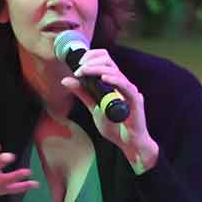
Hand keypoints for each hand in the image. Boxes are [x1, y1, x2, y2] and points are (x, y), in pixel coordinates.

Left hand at [60, 49, 157, 168]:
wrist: (128, 144)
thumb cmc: (115, 127)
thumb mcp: (93, 107)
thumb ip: (82, 93)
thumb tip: (66, 80)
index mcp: (115, 83)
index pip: (105, 60)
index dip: (91, 57)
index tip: (78, 65)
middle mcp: (123, 84)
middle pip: (109, 61)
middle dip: (92, 61)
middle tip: (79, 70)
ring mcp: (130, 91)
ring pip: (115, 71)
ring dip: (97, 69)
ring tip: (84, 72)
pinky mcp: (135, 101)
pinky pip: (125, 86)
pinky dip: (114, 80)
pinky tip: (103, 78)